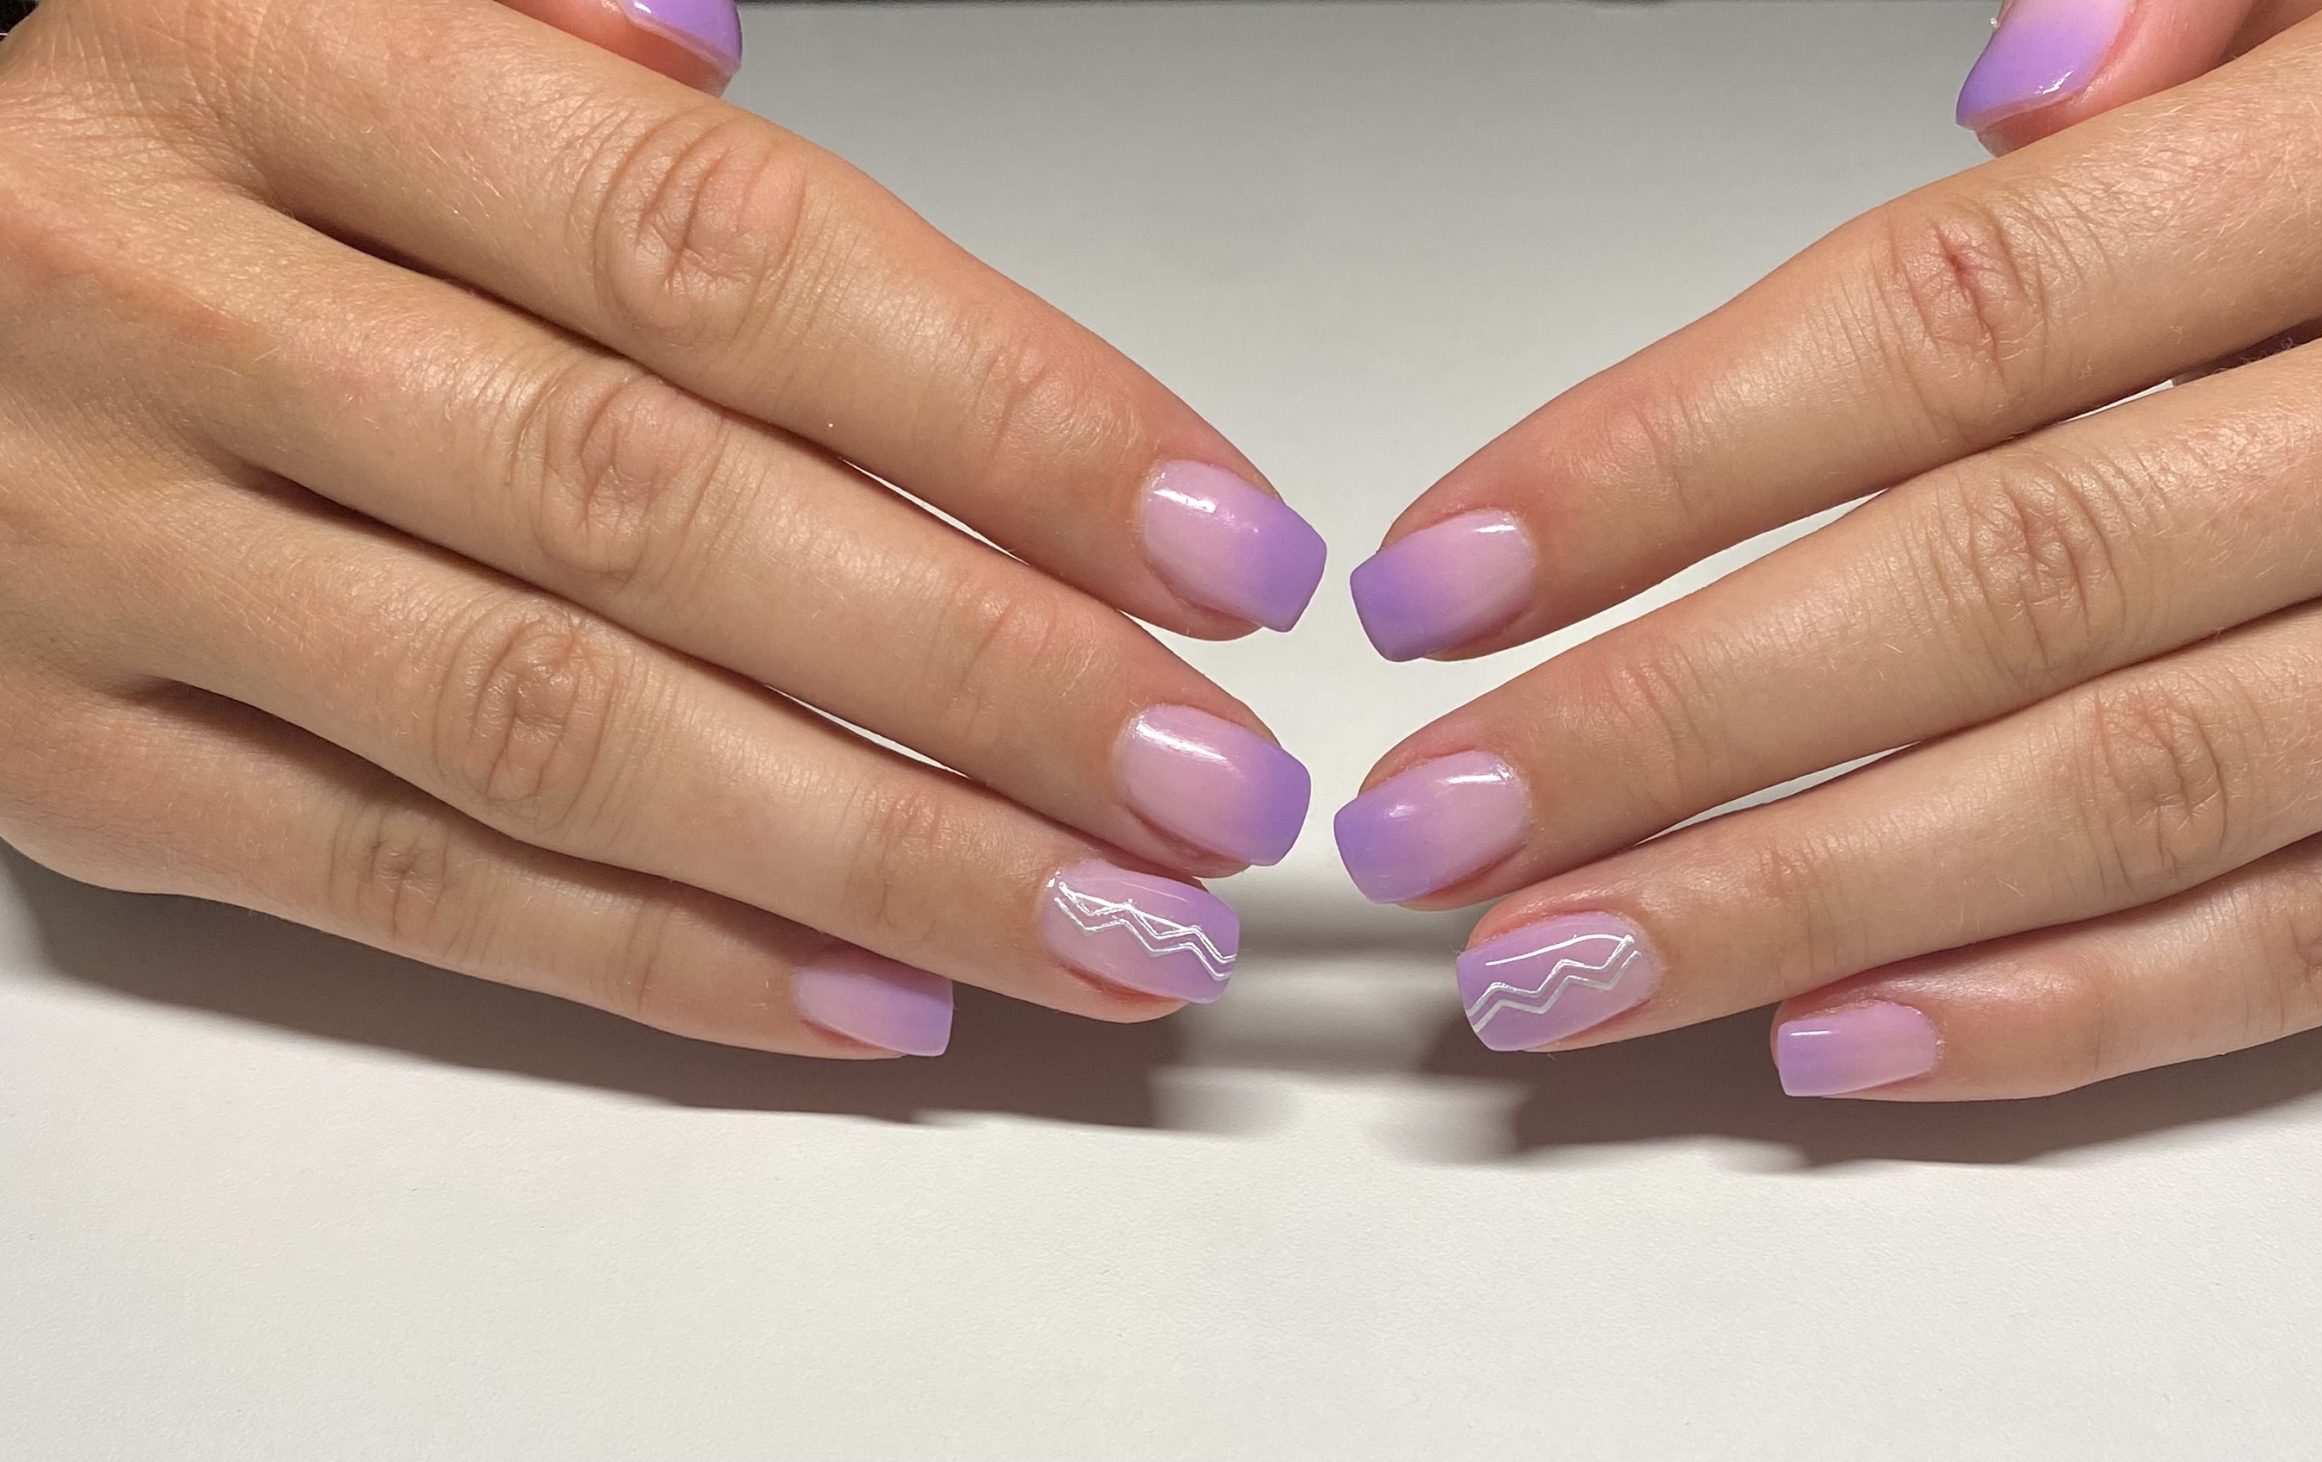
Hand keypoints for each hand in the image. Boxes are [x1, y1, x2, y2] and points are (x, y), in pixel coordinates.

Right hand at [0, 0, 1324, 1058]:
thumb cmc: (110, 143)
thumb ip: (531, 26)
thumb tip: (730, 56)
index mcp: (265, 68)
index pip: (722, 257)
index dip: (1002, 412)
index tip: (1212, 542)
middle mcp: (172, 311)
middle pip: (666, 516)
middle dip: (988, 674)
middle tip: (1208, 782)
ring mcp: (102, 555)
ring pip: (555, 735)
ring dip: (877, 854)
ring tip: (1107, 923)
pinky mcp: (65, 762)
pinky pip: (397, 888)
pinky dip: (658, 961)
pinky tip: (870, 992)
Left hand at [1335, 0, 2321, 1097]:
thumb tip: (1987, 94)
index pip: (1943, 325)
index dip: (1659, 461)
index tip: (1451, 573)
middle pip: (1990, 587)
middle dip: (1671, 727)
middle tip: (1436, 829)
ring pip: (2129, 798)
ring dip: (1810, 904)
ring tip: (1565, 970)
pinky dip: (2091, 1010)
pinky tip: (1861, 1046)